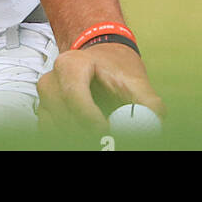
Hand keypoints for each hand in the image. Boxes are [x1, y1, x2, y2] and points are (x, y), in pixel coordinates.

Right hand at [37, 42, 164, 131]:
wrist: (100, 62)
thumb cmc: (115, 68)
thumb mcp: (134, 79)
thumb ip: (147, 100)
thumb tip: (156, 119)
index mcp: (71, 64)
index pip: (74, 95)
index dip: (90, 118)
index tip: (107, 131)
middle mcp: (52, 80)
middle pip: (65, 116)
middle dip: (87, 132)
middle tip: (108, 139)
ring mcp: (45, 98)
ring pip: (57, 128)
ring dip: (79, 135)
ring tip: (103, 135)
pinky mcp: (45, 114)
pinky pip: (52, 133)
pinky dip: (70, 136)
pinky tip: (89, 134)